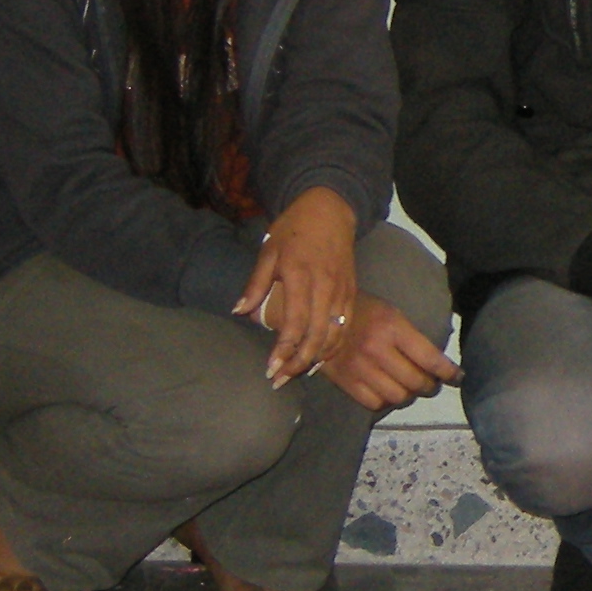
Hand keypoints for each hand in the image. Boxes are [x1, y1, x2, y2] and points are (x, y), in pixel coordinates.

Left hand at [239, 186, 359, 385]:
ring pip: (334, 335)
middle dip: (298, 363)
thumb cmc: (294, 228)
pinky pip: (345, 326)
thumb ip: (256, 284)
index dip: (283, 350)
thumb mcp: (269, 251)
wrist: (331, 210)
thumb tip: (239, 311)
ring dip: (317, 359)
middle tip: (280, 379)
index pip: (295, 323)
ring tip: (297, 373)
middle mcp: (325, 288)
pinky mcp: (352, 293)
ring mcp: (342, 292)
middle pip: (317, 336)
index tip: (271, 368)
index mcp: (301, 276)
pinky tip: (320, 357)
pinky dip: (334, 346)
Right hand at [314, 293, 461, 411]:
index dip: (448, 372)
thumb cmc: (363, 311)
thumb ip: (413, 337)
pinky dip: (386, 401)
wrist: (319, 316)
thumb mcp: (392, 313)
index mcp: (392, 328)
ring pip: (397, 396)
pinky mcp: (345, 381)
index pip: (430, 358)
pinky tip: (388, 392)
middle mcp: (377, 350)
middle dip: (430, 386)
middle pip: (415, 381)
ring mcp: (360, 368)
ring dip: (409, 395)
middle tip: (431, 383)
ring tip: (410, 388)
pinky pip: (375, 403)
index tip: (457, 377)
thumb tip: (437, 363)